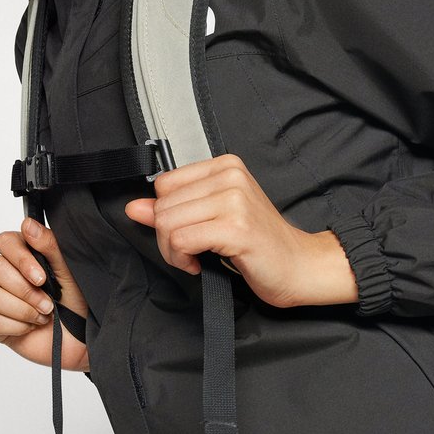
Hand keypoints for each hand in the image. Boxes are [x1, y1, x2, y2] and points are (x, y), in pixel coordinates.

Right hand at [0, 217, 89, 369]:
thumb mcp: (69, 270)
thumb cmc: (80, 302)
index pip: (4, 242)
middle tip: (48, 301)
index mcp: (25, 257)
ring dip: (22, 308)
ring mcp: (0, 300)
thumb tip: (28, 224)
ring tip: (44, 315)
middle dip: (24, 289)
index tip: (42, 276)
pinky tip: (32, 327)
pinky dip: (17, 326)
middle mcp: (9, 275)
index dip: (20, 259)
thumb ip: (49, 245)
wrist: (85, 339)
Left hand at [123, 154, 358, 308]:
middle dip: (167, 239)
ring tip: (196, 259)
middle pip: (163, 206)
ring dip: (173, 252)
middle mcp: (230, 176)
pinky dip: (182, 260)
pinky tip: (200, 265)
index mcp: (226, 166)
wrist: (299, 266)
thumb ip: (173, 211)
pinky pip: (182, 241)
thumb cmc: (258, 245)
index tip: (186, 233)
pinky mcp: (235, 227)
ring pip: (168, 224)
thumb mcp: (212, 220)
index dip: (165, 214)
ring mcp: (234, 200)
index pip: (165, 184)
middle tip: (190, 254)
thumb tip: (134, 207)